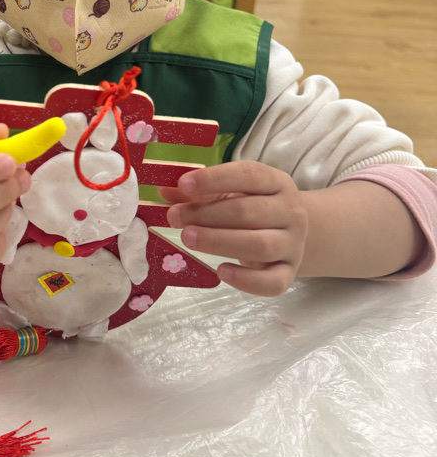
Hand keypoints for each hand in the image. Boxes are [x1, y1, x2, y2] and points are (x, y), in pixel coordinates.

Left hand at [159, 161, 308, 295]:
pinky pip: (273, 282)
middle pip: (248, 212)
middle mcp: (290, 211)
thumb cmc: (253, 208)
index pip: (249, 174)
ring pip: (260, 245)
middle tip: (174, 217)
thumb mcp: (231, 193)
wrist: (290, 234)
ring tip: (187, 238)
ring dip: (219, 242)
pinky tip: (220, 271)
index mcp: (276, 182)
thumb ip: (200, 192)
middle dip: (207, 215)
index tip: (184, 184)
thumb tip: (164, 191)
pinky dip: (246, 280)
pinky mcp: (289, 272)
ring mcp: (293, 244)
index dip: (215, 178)